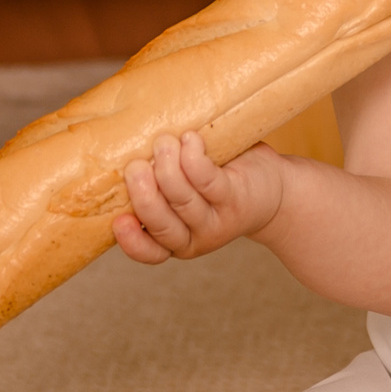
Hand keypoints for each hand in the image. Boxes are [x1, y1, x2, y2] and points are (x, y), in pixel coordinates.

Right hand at [110, 132, 287, 264]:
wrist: (272, 189)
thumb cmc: (217, 181)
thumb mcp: (184, 188)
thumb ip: (155, 178)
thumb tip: (120, 140)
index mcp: (174, 239)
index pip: (148, 251)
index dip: (131, 241)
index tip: (118, 220)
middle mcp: (193, 237)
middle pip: (162, 224)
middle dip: (143, 195)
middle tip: (135, 165)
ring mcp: (216, 221)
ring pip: (183, 201)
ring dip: (168, 169)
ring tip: (164, 142)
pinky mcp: (235, 199)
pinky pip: (208, 181)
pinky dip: (194, 159)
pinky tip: (190, 140)